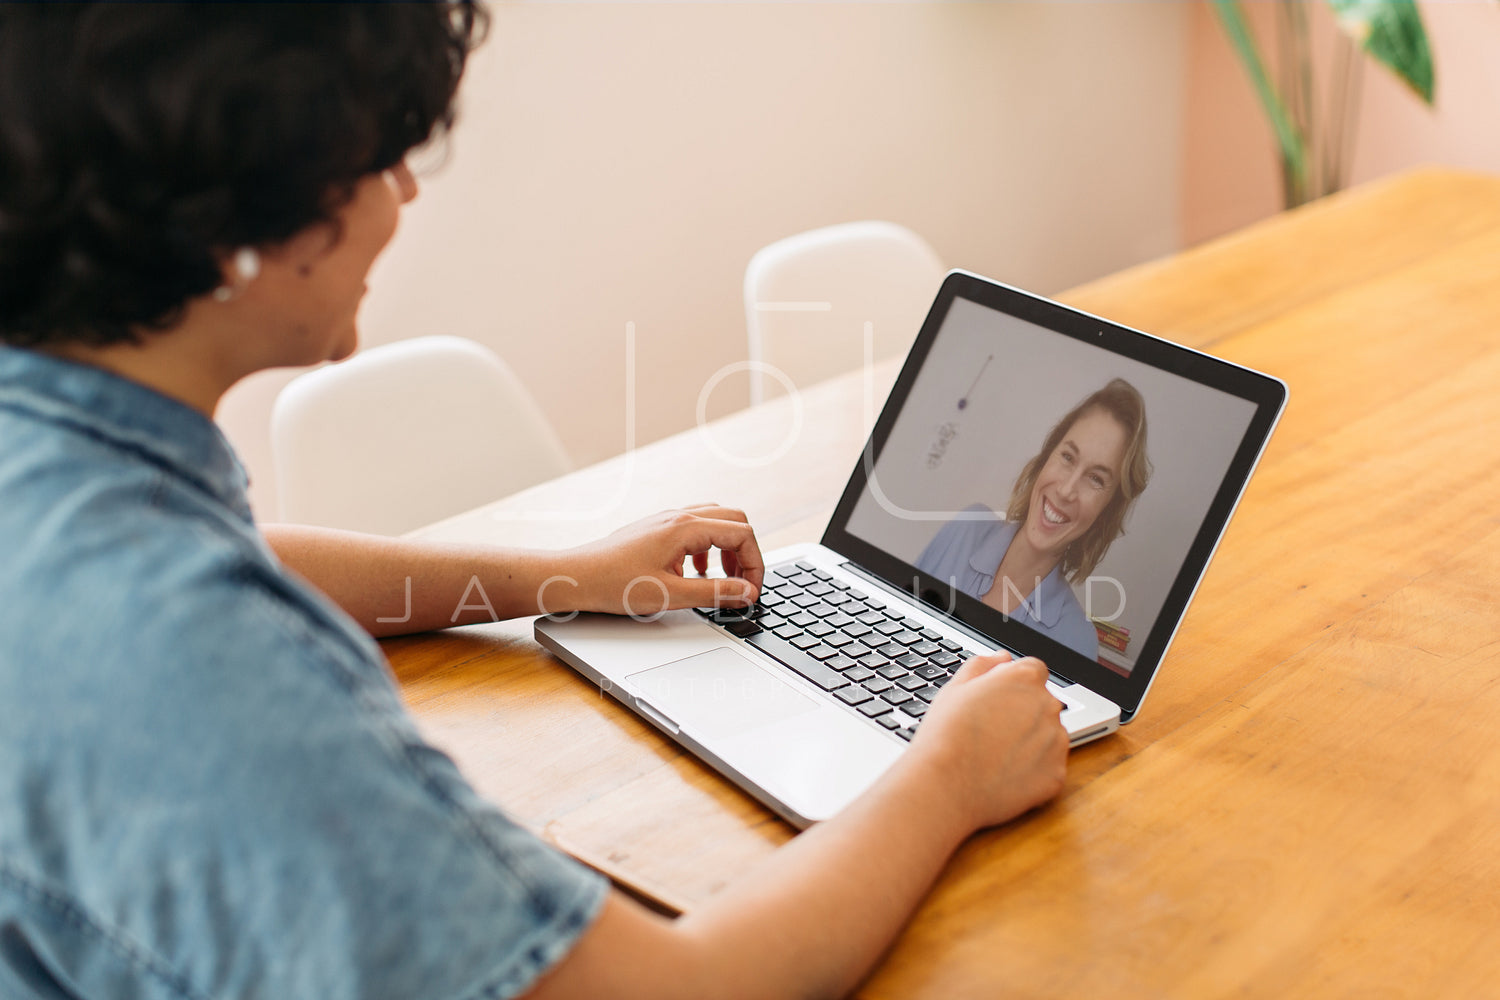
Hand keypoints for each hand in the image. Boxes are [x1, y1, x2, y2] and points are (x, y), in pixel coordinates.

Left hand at [562, 505, 764, 615]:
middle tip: (743, 584)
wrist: (575, 577)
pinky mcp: (657, 529)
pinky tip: (696, 573)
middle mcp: (678, 516)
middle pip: (734, 520)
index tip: (751, 591)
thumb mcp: (670, 595)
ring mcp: (666, 520)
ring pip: (715, 521)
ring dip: (727, 548)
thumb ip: (714, 592)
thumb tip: (747, 593)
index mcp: (685, 528)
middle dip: (746, 553)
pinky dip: (708, 548)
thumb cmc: (614, 584)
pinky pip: (696, 528)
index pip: (742, 534)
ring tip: (723, 579)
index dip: (755, 564)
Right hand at [910, 652, 1068, 830]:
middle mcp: (1048, 705)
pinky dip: (1034, 771)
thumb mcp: (955, 688)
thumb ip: (983, 666)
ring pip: (1049, 735)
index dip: (1014, 685)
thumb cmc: (946, 735)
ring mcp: (1056, 742)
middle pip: (1043, 703)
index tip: (997, 701)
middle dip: (1023, 712)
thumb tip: (1002, 658)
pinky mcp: (1057, 775)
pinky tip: (1006, 774)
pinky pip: (1050, 767)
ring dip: (1031, 740)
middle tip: (991, 730)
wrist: (947, 786)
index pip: (1033, 671)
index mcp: (1025, 679)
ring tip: (996, 755)